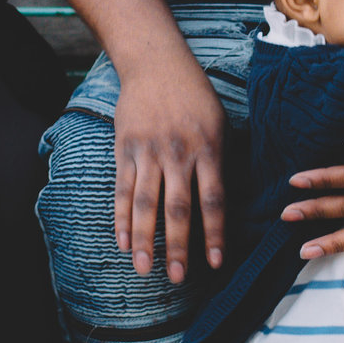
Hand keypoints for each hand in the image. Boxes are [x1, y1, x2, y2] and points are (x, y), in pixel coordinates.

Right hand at [114, 57, 228, 283]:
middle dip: (178, 246)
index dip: (213, 234)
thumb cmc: (195, 98)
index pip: (213, 200)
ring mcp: (148, 152)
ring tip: (144, 269)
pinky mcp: (125, 149)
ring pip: (146, 204)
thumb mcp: (219, 124)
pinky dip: (122, 218)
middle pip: (178, 208)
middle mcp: (178, 153)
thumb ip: (220, 162)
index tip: (214, 263)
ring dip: (145, 240)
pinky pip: (123, 190)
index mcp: (208, 149)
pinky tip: (123, 242)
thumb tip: (221, 206)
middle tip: (178, 278)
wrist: (156, 64)